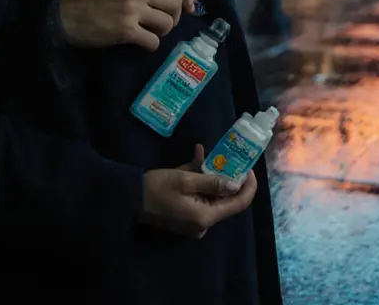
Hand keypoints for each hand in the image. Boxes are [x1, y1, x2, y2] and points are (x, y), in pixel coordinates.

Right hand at [58, 0, 195, 50]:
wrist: (67, 17)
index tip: (190, 8)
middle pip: (175, 4)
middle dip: (174, 18)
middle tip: (163, 24)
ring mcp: (133, 9)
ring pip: (167, 23)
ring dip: (162, 32)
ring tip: (149, 33)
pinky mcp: (127, 30)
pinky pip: (154, 41)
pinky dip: (151, 45)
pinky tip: (141, 43)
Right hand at [138, 144, 257, 238]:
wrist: (129, 198)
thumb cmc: (157, 187)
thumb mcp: (186, 180)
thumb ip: (213, 182)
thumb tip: (236, 185)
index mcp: (206, 217)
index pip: (238, 204)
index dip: (248, 186)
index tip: (249, 167)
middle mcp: (203, 224)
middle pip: (225, 200)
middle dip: (227, 176)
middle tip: (227, 156)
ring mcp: (194, 222)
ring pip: (212, 196)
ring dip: (211, 175)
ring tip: (206, 154)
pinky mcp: (186, 217)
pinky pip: (200, 198)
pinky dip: (200, 181)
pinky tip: (195, 160)